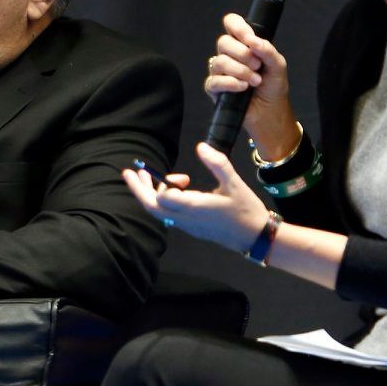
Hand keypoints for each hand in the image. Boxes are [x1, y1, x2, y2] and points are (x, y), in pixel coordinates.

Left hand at [123, 143, 270, 253]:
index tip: (173, 174)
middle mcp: (186, 220)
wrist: (255, 238)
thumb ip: (218, 164)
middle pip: (152, 207)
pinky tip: (179, 190)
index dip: (160, 183)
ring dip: (152, 194)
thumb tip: (201, 147)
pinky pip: (169, 216)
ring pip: (160, 212)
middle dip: (139, 189)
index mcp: (194, 208)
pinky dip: (164, 201)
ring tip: (162, 178)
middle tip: (131, 173)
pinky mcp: (191, 229)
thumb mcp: (235, 183)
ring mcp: (187, 226)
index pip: (163, 198)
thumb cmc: (246, 210)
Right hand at [207, 12, 298, 158]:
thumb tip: (254, 41)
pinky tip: (243, 88)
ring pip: (219, 62)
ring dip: (240, 71)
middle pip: (223, 42)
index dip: (238, 27)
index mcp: (243, 44)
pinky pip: (214, 81)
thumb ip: (267, 50)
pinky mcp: (214, 88)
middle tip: (258, 66)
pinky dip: (231, 83)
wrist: (271, 112)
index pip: (231, 23)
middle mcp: (229, 54)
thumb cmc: (273, 86)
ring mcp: (220, 71)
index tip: (250, 38)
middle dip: (243, 54)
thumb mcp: (278, 66)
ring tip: (255, 81)